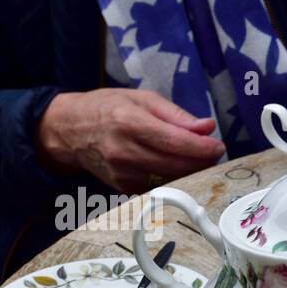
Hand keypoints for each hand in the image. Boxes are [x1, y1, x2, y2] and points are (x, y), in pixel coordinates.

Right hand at [35, 88, 225, 192]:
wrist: (67, 130)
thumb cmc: (107, 108)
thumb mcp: (141, 99)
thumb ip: (176, 115)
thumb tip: (207, 127)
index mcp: (129, 123)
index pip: (175, 142)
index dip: (203, 148)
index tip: (219, 146)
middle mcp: (124, 151)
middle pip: (177, 165)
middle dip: (202, 161)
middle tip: (212, 152)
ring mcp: (122, 174)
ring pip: (170, 180)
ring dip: (191, 172)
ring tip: (197, 158)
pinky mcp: (123, 189)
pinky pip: (158, 187)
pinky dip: (173, 178)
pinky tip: (176, 167)